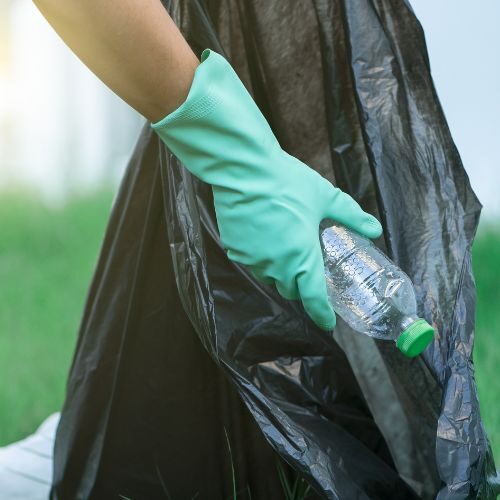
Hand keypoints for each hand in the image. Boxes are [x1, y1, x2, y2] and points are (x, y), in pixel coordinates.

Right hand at [152, 48, 381, 329]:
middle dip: (301, 283)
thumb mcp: (325, 197)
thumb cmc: (287, 182)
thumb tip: (375, 229)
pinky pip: (253, 263)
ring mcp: (252, 260)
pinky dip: (262, 257)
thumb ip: (352, 216)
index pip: (313, 298)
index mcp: (301, 257)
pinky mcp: (235, 250)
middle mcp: (275, 266)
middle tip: (309, 264)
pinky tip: (266, 236)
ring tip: (286, 245)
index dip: (322, 313)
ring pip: (270, 277)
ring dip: (281, 270)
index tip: (329, 322)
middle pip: (291, 289)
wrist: (244, 169)